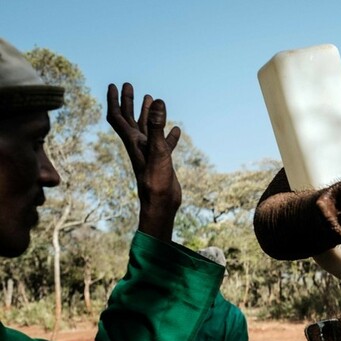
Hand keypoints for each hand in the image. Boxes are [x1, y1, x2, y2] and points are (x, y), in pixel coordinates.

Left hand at [107, 83, 181, 241]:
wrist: (161, 204)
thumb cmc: (156, 181)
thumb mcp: (157, 150)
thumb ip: (156, 126)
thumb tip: (156, 100)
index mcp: (132, 142)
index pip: (117, 117)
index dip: (114, 100)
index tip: (115, 85)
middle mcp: (138, 145)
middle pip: (128, 119)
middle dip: (127, 102)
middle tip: (129, 85)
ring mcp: (150, 153)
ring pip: (145, 129)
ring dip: (146, 114)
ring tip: (151, 99)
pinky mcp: (161, 161)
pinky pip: (164, 143)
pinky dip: (168, 134)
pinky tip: (176, 129)